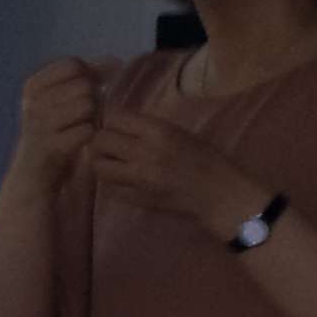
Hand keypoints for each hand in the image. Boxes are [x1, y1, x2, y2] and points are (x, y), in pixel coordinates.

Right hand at [7, 56, 114, 193]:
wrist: (33, 170)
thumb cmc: (53, 128)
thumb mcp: (59, 98)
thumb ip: (86, 76)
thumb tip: (116, 61)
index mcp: (33, 85)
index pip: (72, 65)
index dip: (89, 74)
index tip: (89, 89)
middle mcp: (33, 102)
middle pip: (83, 85)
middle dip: (92, 98)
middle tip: (85, 113)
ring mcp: (41, 124)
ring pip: (87, 105)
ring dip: (93, 116)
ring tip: (83, 124)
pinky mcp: (52, 146)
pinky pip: (88, 130)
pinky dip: (90, 135)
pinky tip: (82, 140)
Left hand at [85, 103, 267, 242]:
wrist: (219, 194)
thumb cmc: (206, 159)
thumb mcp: (178, 132)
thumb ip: (148, 129)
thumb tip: (120, 125)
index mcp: (157, 131)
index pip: (114, 117)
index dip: (112, 120)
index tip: (116, 126)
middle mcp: (142, 152)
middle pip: (99, 140)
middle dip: (101, 140)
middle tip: (110, 145)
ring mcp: (136, 178)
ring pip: (97, 165)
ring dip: (102, 161)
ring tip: (113, 162)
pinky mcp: (135, 199)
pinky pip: (109, 187)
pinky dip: (112, 181)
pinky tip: (124, 180)